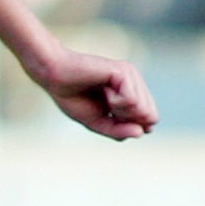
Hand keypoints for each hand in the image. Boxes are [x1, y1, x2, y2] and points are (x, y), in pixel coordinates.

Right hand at [33, 48, 158, 140]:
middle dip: (126, 120)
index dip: (131, 127)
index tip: (110, 118)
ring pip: (143, 109)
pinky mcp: (124, 72)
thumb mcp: (97, 123)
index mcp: (132, 93)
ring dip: (120, 111)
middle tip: (106, 107)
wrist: (54, 77)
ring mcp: (132, 75)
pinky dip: (117, 103)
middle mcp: (136, 83)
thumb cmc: (72, 97)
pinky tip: (105, 91)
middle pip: (150, 116)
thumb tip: (141, 133)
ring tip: (105, 97)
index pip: (149, 119)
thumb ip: (119, 131)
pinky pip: (133, 100)